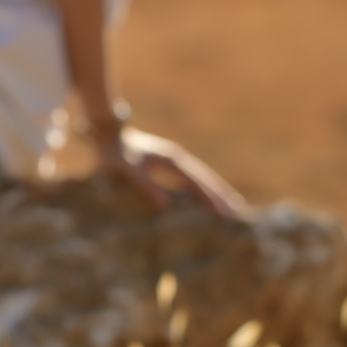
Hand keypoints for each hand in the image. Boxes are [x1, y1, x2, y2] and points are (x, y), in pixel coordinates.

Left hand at [95, 125, 244, 216]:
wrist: (107, 135)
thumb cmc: (115, 153)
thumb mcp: (127, 169)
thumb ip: (145, 184)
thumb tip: (165, 205)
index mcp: (171, 159)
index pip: (196, 181)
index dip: (210, 197)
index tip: (224, 211)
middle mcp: (176, 157)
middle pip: (203, 177)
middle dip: (220, 193)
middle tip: (238, 210)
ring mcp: (173, 158)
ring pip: (199, 176)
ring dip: (214, 190)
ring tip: (231, 204)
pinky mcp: (167, 161)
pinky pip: (189, 176)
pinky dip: (201, 186)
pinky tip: (205, 196)